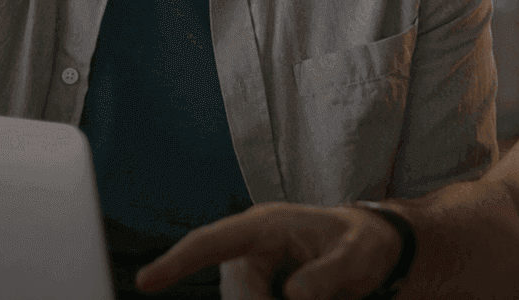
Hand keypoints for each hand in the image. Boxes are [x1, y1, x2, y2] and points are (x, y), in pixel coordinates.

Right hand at [135, 201, 402, 299]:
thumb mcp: (358, 255)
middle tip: (309, 298)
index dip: (177, 261)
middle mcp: (249, 252)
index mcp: (265, 226)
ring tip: (317, 292)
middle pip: (238, 296)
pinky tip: (306, 295)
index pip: (212, 241)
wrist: (372, 253)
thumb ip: (328, 274)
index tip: (146, 281)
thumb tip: (293, 295)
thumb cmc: (362, 243)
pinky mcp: (259, 295)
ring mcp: (252, 278)